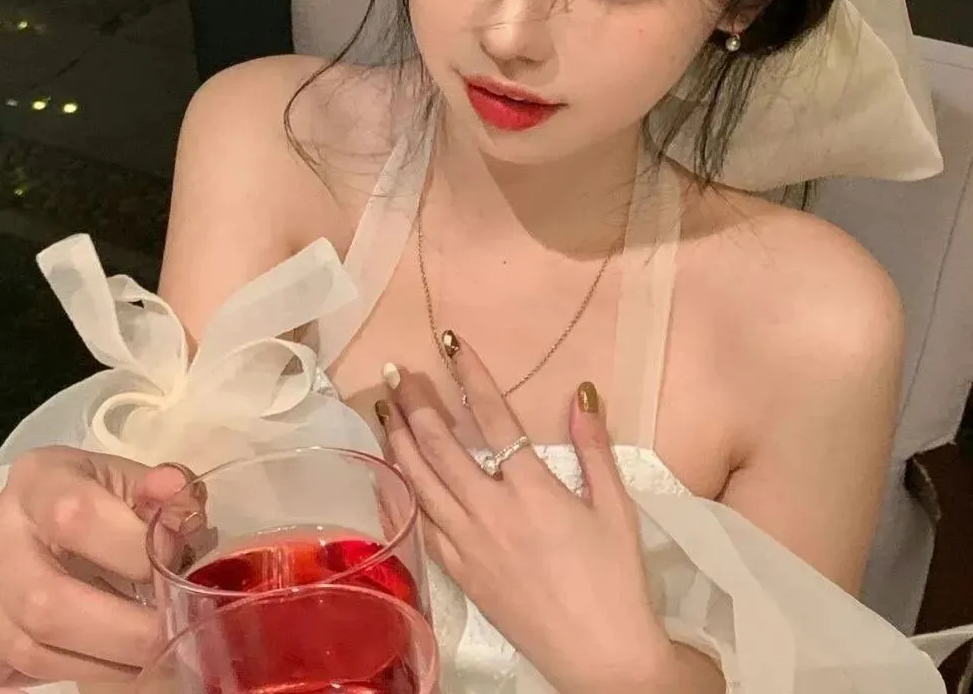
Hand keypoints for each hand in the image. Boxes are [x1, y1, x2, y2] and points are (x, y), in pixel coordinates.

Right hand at [0, 447, 192, 693]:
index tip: (174, 575)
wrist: (51, 521)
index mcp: (38, 478)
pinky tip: (41, 690)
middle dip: (117, 631)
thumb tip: (173, 489)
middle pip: (43, 599)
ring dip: (92, 664)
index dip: (131, 552)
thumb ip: (163, 492)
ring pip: (23, 646)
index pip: (75, 517)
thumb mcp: (138, 483)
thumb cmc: (105, 499)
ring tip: (140, 660)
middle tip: (165, 639)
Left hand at [377, 338, 678, 693]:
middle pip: (440, 446)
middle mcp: (491, 511)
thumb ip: (594, 448)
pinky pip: (423, 523)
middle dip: (415, 403)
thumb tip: (581, 393)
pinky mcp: (461, 573)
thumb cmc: (617, 579)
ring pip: (421, 482)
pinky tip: (398, 473)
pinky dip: (406, 491)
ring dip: (400, 441)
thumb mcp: (616, 509)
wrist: (601, 657)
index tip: (450, 343)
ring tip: (383, 410)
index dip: (470, 374)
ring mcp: (469, 544)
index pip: (492, 416)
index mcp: (532, 490)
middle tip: (395, 372)